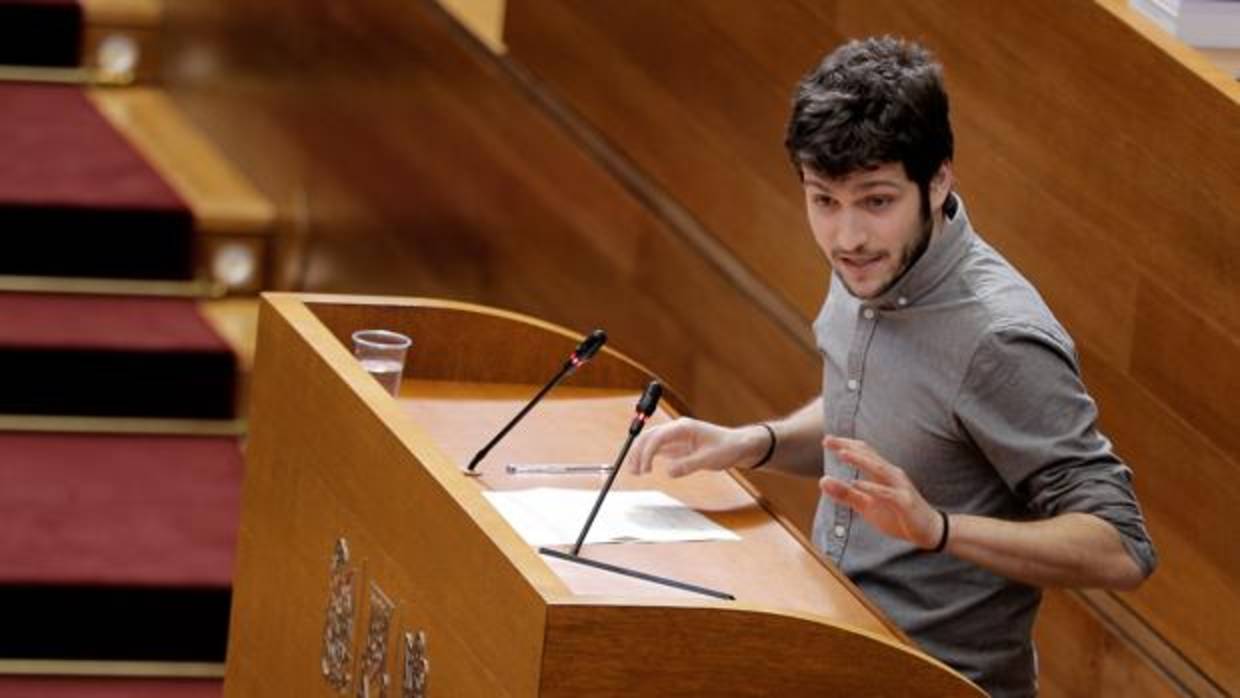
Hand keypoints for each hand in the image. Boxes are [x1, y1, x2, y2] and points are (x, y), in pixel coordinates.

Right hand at [625, 418, 763, 476]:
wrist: (737, 446)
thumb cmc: (726, 448)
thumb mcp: (710, 459)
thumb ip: (689, 465)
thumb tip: (668, 472)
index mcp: (684, 427)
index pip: (658, 436)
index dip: (648, 452)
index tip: (645, 468)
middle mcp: (676, 429)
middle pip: (649, 436)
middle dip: (638, 452)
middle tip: (634, 471)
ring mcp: (675, 436)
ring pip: (649, 442)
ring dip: (639, 454)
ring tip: (633, 471)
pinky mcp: (676, 445)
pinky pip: (656, 449)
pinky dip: (646, 457)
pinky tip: (641, 468)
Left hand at [820, 436, 942, 549]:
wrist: (929, 530)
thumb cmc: (897, 515)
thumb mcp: (867, 506)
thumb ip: (845, 494)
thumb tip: (822, 481)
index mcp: (883, 473)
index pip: (864, 452)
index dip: (845, 444)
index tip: (826, 440)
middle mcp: (892, 474)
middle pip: (869, 455)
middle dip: (848, 446)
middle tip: (828, 440)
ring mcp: (900, 487)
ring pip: (879, 469)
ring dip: (860, 460)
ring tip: (842, 454)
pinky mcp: (905, 502)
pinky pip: (887, 493)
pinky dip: (872, 488)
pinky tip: (857, 484)